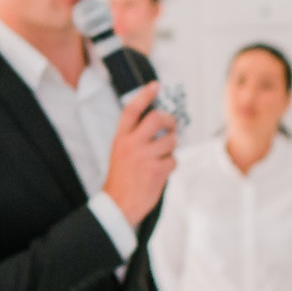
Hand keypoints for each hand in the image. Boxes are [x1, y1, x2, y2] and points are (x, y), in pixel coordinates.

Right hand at [101, 85, 176, 224]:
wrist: (118, 205)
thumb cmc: (122, 179)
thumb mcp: (120, 152)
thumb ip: (134, 138)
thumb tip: (159, 124)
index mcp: (120, 138)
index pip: (132, 110)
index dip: (144, 95)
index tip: (155, 85)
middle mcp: (132, 144)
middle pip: (156, 119)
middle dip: (169, 120)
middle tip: (172, 126)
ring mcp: (145, 157)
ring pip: (170, 141)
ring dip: (172, 147)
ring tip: (163, 157)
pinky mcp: (156, 170)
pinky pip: (173, 160)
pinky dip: (171, 165)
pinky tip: (162, 171)